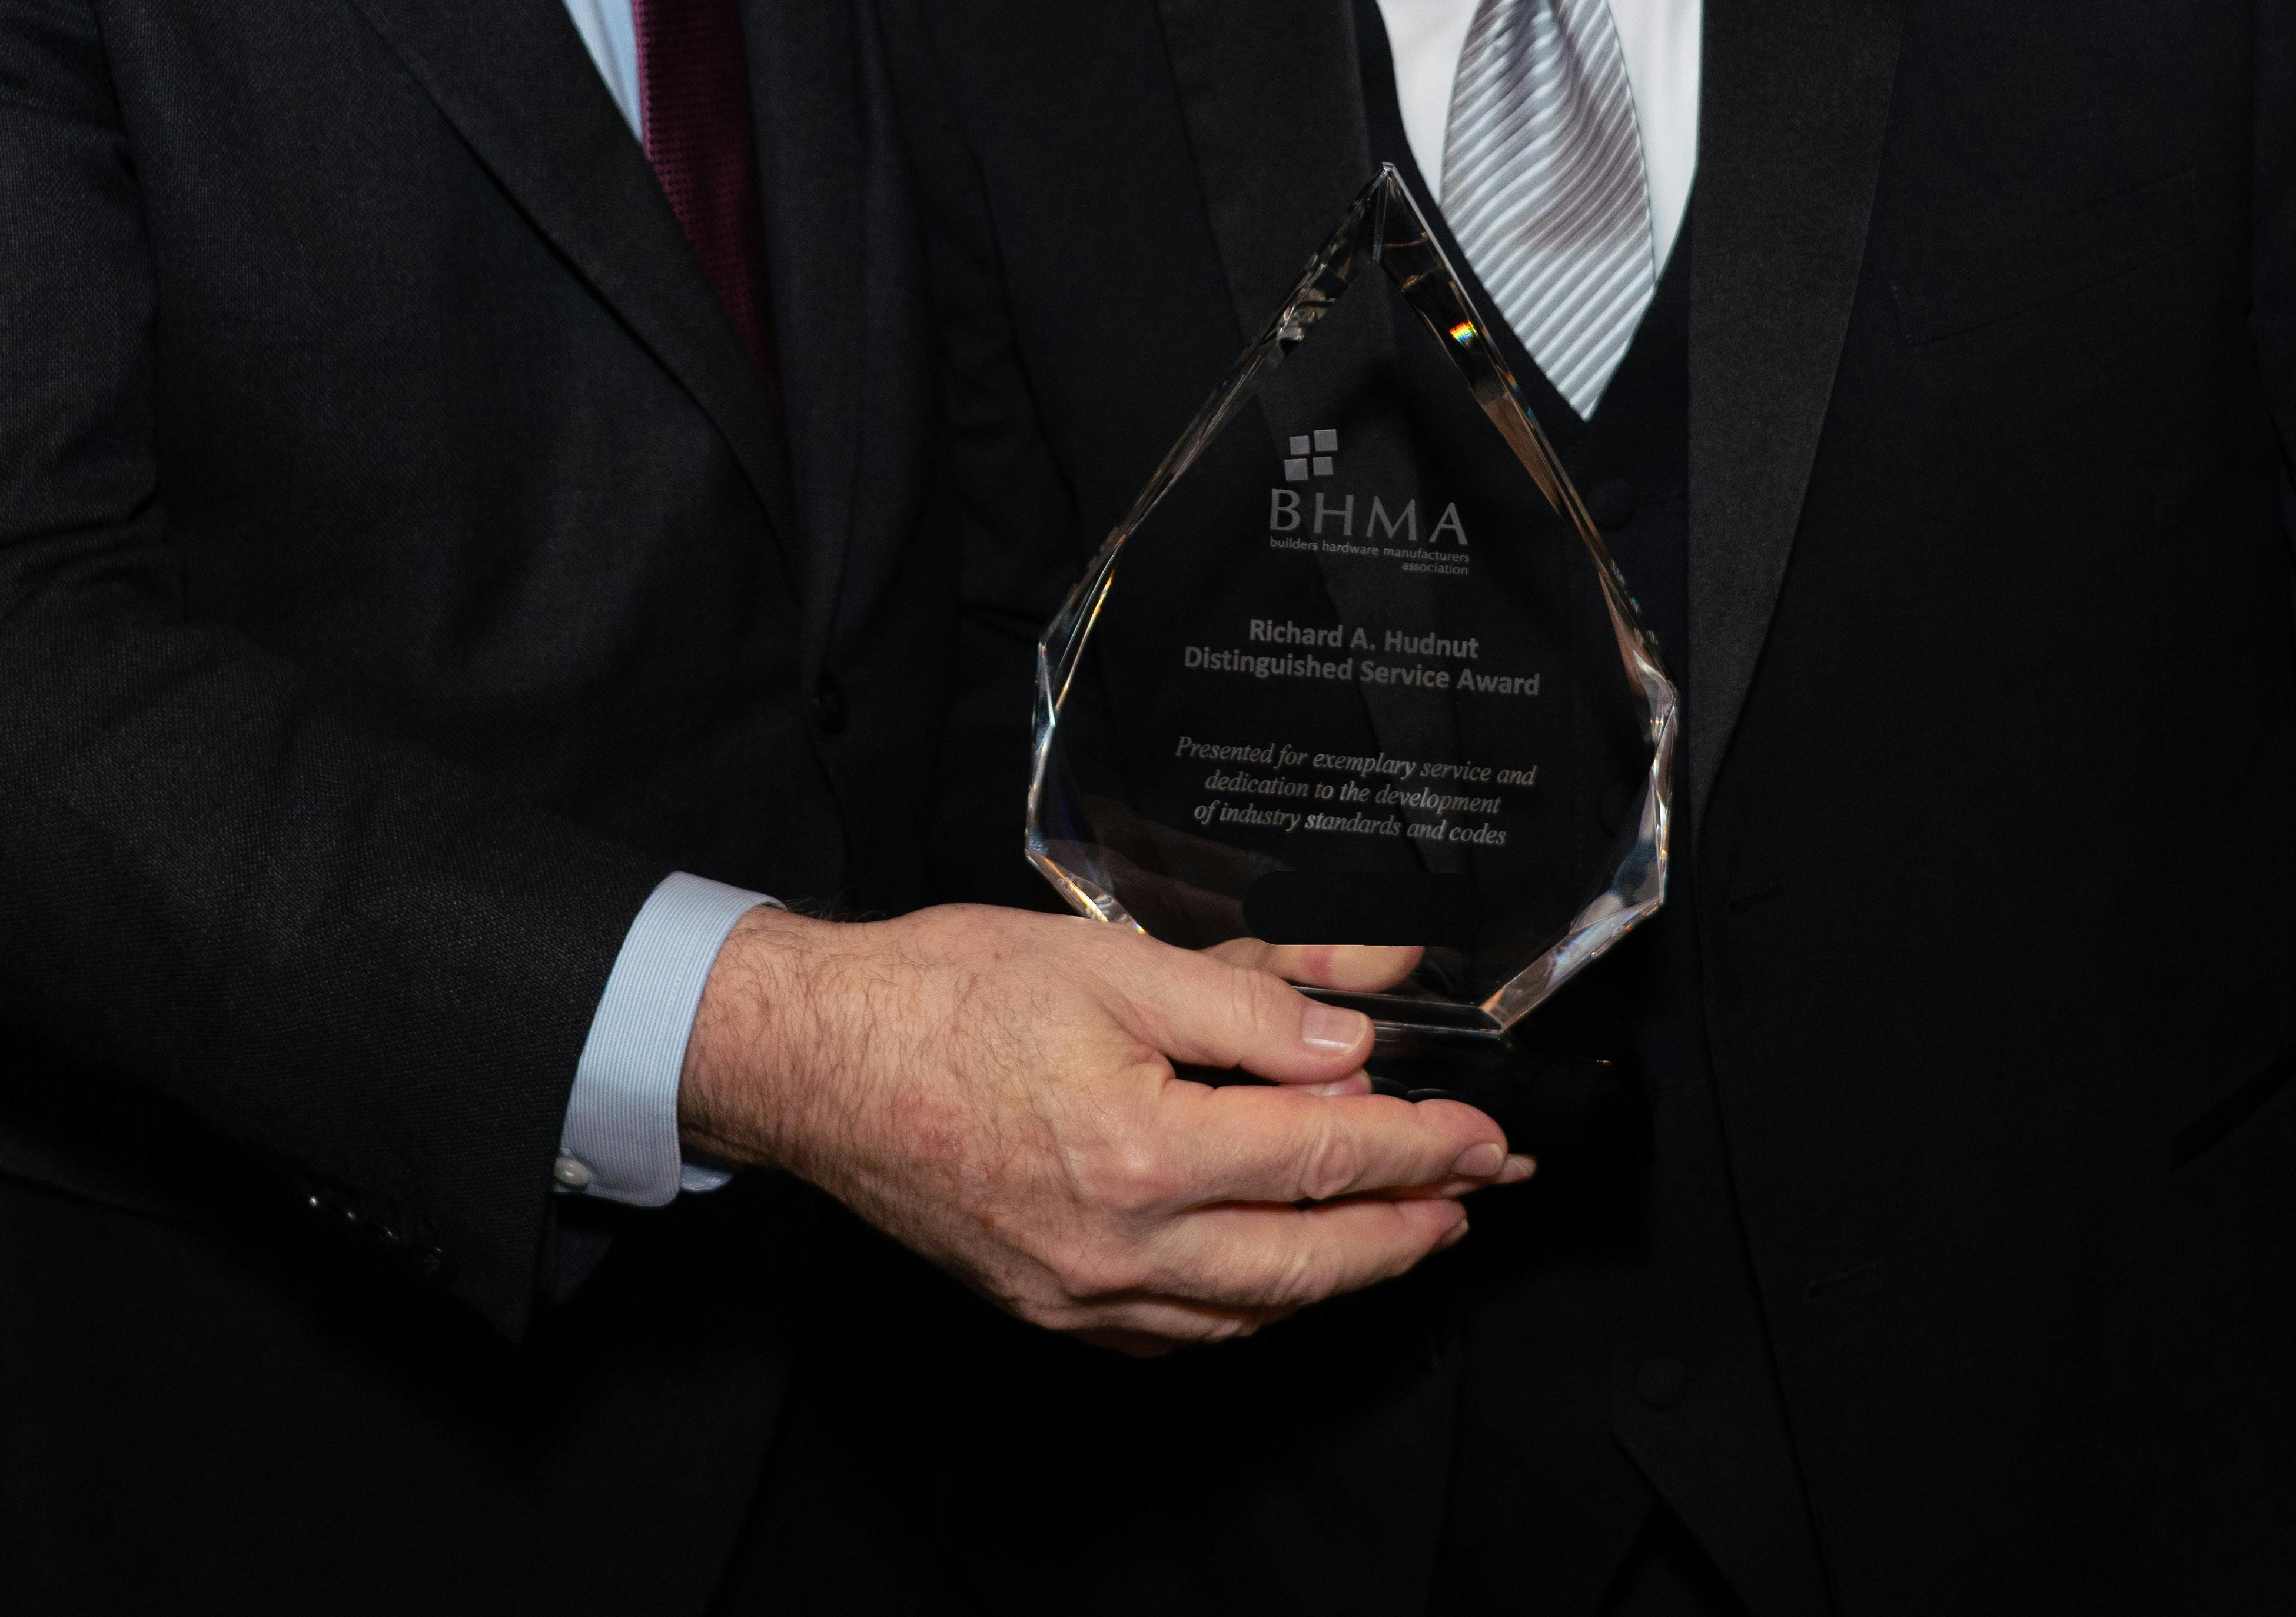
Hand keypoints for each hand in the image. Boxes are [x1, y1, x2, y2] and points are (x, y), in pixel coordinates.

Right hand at [677, 904, 1528, 1352]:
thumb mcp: (1113, 963)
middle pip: (1307, 1258)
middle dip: (1408, 1229)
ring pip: (1250, 1308)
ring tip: (1401, 1232)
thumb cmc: (945, 995)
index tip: (1483, 1134)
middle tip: (1475, 1200)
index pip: (1324, 1154)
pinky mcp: (1047, 1303)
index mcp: (1144, 1151)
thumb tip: (1351, 1042)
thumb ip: (1248, 1005)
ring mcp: (1081, 1291)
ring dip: (1338, 1273)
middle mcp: (1120, 1246)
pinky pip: (1179, 1331)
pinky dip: (1248, 1303)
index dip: (1420, 1145)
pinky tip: (1277, 1270)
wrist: (812, 1060)